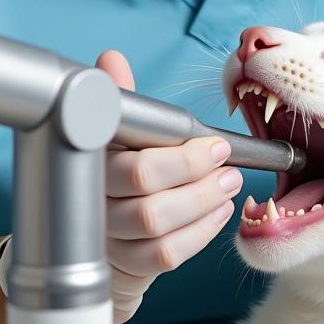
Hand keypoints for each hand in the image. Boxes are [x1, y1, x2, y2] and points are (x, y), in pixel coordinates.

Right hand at [98, 50, 243, 323]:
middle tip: (226, 163)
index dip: (179, 155)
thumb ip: (120, 102)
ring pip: (156, 224)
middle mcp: (94, 198)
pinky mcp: (128, 264)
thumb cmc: (118, 174)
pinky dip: (200, 232)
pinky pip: (166, 253)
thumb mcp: (118, 135)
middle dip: (195, 174)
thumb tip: (110, 60)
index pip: (131, 156)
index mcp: (93, 159)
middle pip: (144, 188)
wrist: (100, 237)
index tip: (214, 145)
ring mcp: (109, 234)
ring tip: (229, 185)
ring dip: (202, 202)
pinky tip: (219, 212)